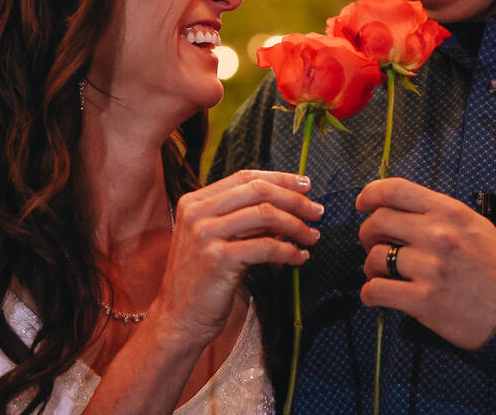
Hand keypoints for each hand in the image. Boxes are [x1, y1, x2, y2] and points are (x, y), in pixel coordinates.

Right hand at [148, 170, 322, 348]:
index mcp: (195, 201)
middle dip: (294, 200)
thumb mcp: (216, 238)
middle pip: (258, 191)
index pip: (245, 177)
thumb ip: (242, 217)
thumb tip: (287, 202)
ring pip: (265, 215)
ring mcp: (205, 234)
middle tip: (317, 211)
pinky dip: (289, 251)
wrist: (178, 318)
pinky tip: (299, 257)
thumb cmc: (202, 279)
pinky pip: (265, 247)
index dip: (280, 178)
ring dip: (296, 225)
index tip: (305, 185)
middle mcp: (197, 212)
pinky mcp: (217, 259)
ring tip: (312, 236)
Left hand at [356, 177, 495, 349]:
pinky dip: (370, 293)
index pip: (396, 190)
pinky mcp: (424, 300)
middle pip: (377, 222)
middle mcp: (438, 235)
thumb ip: (438, 213)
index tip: (362, 202)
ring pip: (374, 257)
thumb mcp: (474, 225)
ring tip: (381, 273)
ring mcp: (430, 268)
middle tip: (373, 244)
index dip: (370, 193)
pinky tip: (377, 295)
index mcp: (449, 212)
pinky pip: (377, 291)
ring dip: (370, 267)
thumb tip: (399, 208)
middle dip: (367, 233)